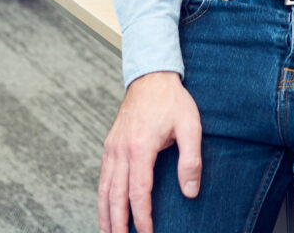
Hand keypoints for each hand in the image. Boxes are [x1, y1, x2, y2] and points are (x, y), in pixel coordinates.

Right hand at [98, 71, 201, 232]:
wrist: (151, 76)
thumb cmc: (172, 100)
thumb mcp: (190, 126)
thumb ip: (191, 159)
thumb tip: (190, 191)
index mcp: (141, 147)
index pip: (138, 193)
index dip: (142, 218)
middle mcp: (121, 150)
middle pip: (115, 196)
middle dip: (118, 224)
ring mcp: (112, 147)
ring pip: (104, 189)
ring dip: (106, 215)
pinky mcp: (109, 145)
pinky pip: (102, 177)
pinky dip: (102, 198)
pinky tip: (105, 210)